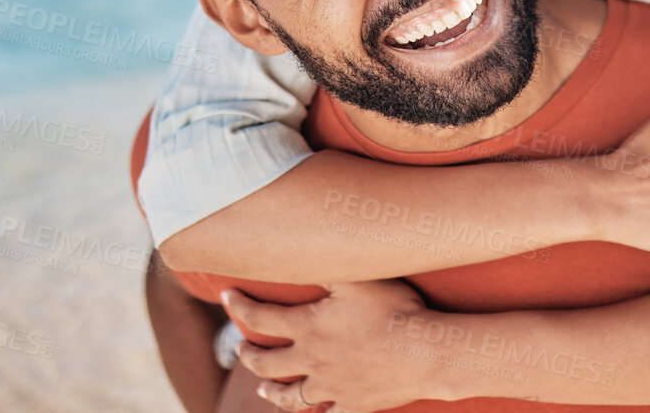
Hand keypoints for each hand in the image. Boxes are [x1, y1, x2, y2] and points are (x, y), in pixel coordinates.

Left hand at [224, 281, 457, 412]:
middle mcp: (311, 360)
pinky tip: (313, 412)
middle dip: (248, 354)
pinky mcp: (351, 404)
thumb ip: (327, 267)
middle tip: (240, 347)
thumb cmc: (393, 308)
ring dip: (271, 392)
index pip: (260, 317)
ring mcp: (330, 387)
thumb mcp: (357, 277)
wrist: (423, 352)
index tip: (226, 296)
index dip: (239, 305)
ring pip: (289, 397)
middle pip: (265, 363)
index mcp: (308, 327)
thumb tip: (302, 252)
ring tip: (262, 389)